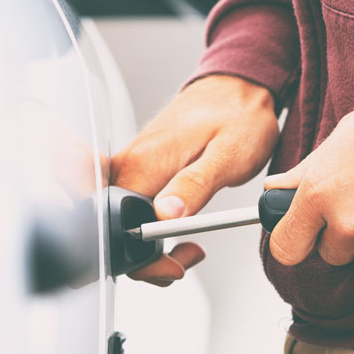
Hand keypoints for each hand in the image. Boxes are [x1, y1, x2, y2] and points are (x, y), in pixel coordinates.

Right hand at [112, 74, 278, 284]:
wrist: (238, 89)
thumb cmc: (238, 117)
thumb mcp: (227, 155)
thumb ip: (193, 186)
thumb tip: (165, 217)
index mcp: (144, 162)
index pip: (121, 227)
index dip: (144, 258)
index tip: (176, 265)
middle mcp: (128, 164)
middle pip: (115, 231)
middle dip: (145, 260)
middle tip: (185, 259)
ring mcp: (131, 166)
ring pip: (123, 223)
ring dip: (151, 248)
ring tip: (190, 248)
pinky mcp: (140, 169)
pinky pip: (133, 208)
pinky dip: (152, 228)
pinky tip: (177, 228)